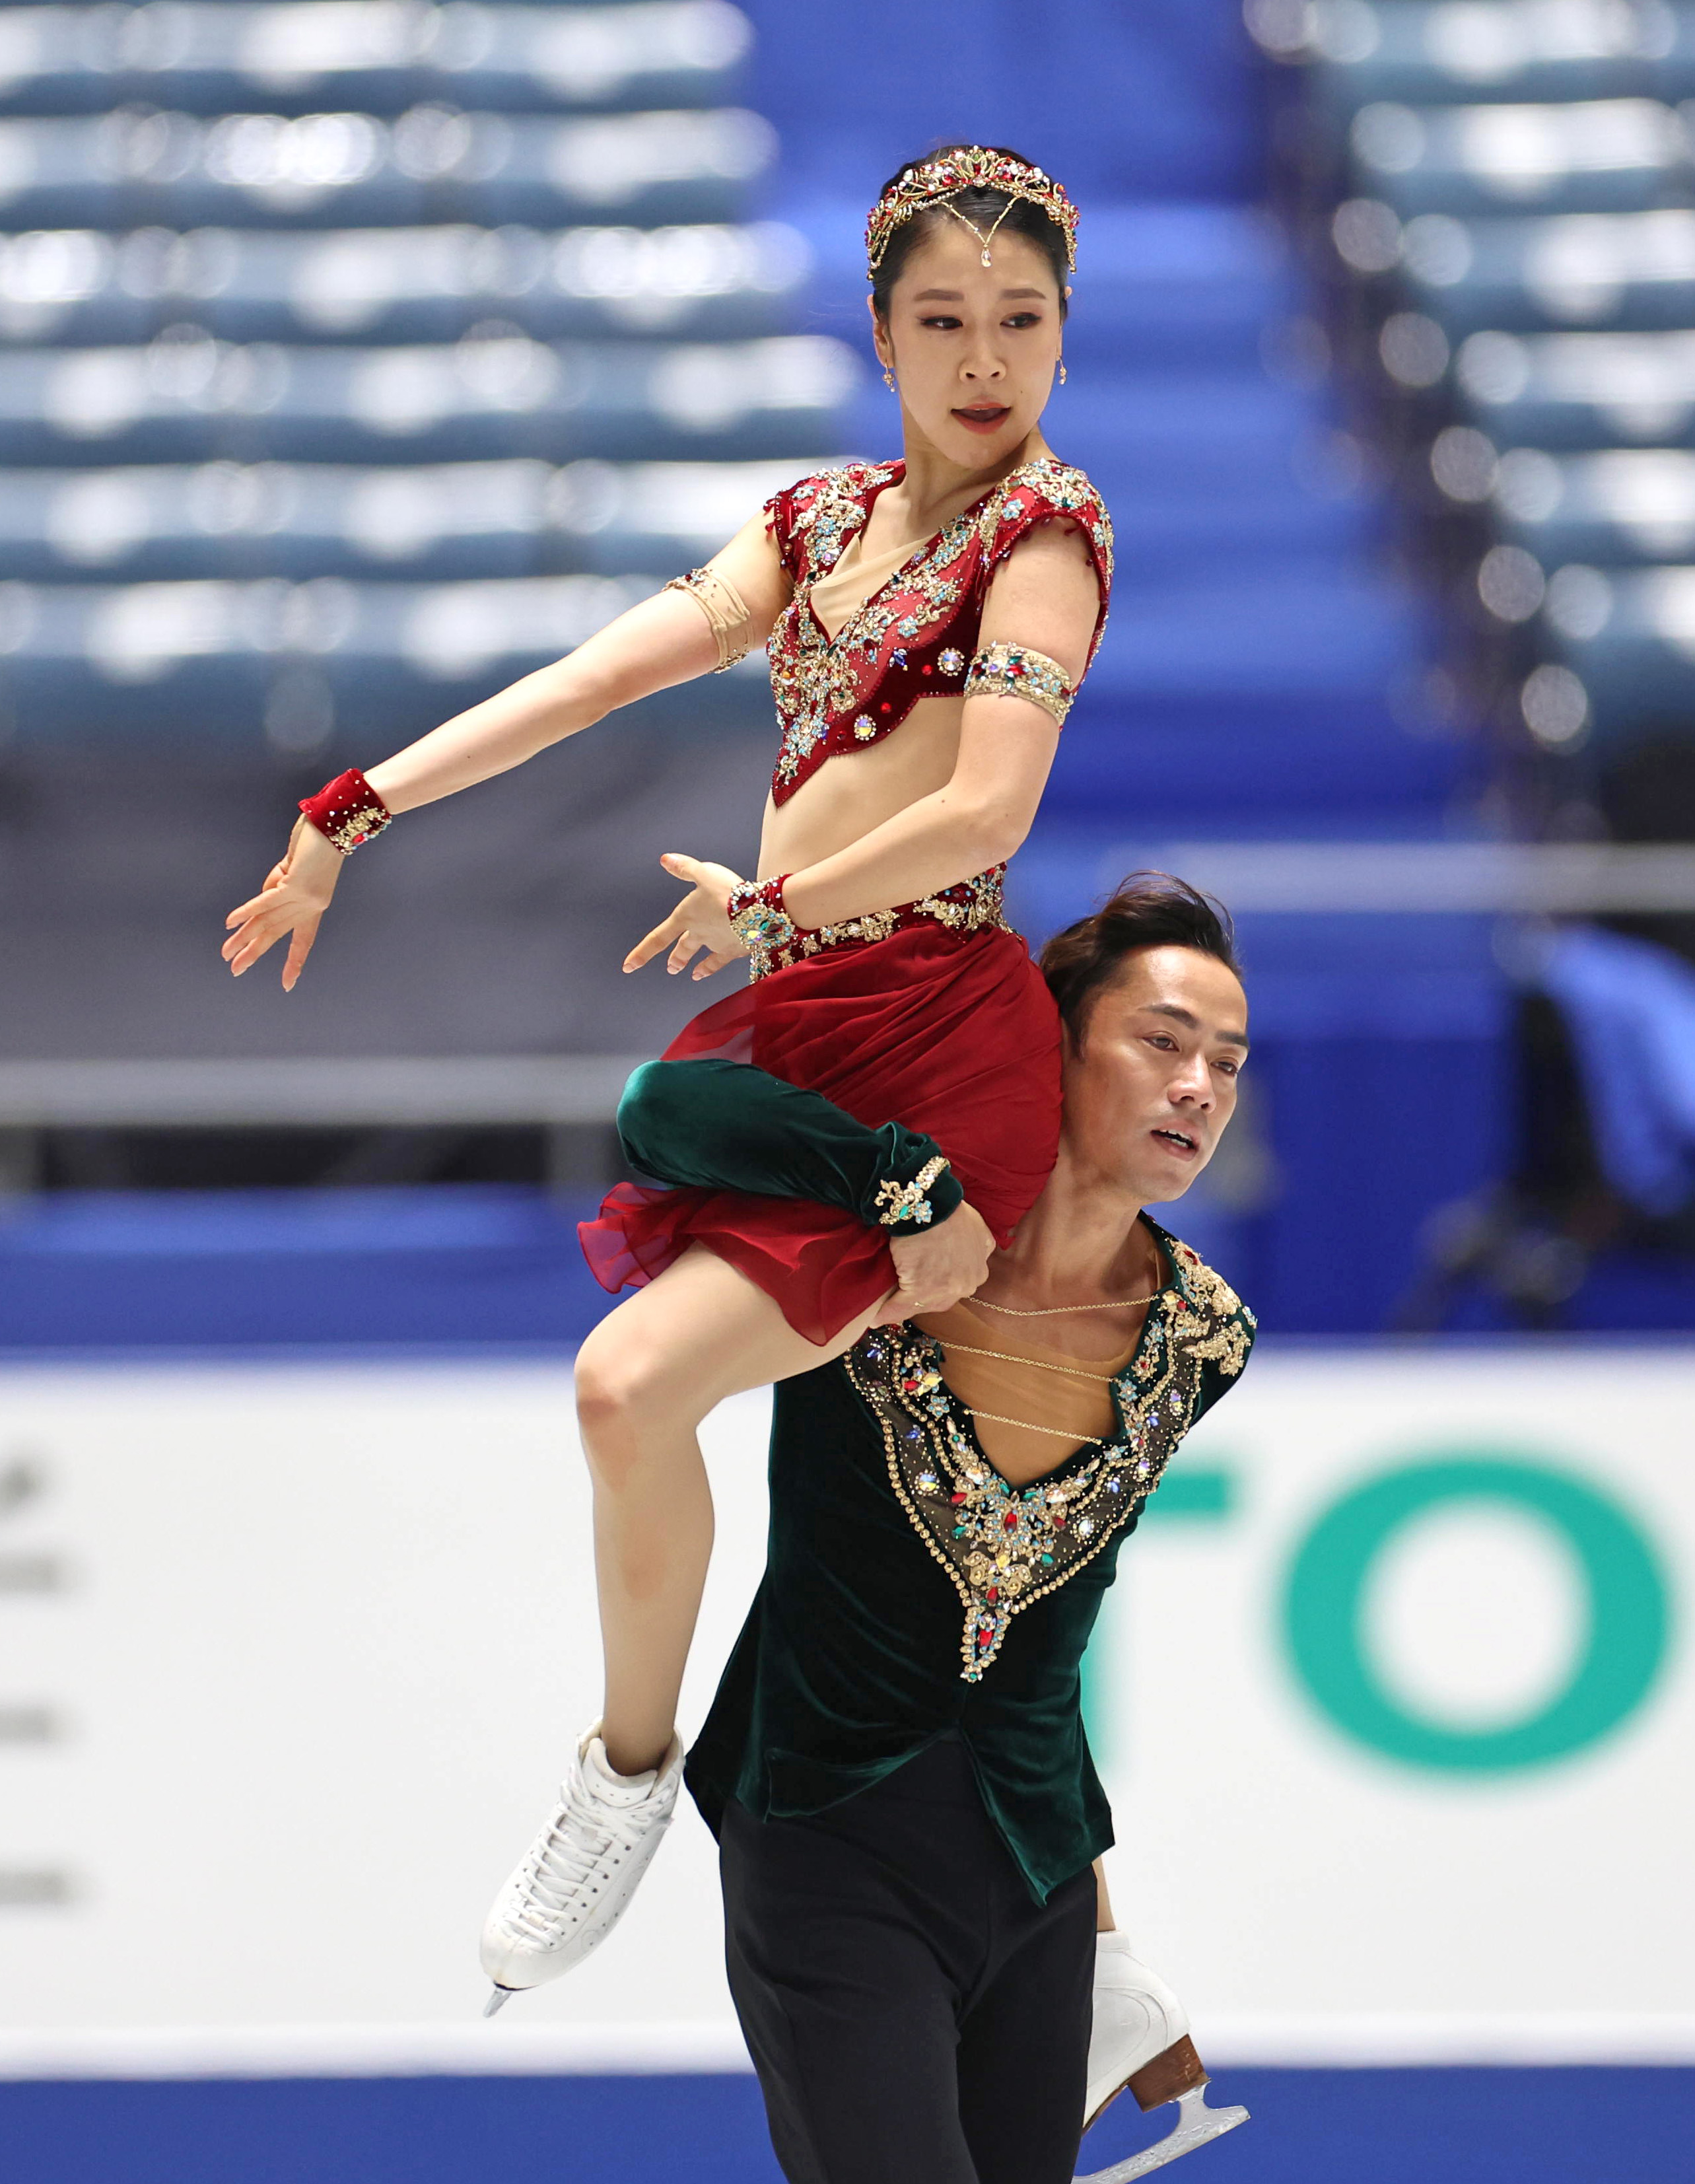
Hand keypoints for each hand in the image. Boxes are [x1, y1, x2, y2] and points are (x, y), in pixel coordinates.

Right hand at [221, 817, 343, 988]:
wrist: (334, 822)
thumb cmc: (316, 841)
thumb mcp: (293, 868)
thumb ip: (277, 886)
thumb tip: (260, 904)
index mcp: (315, 906)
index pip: (303, 940)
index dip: (294, 961)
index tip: (288, 984)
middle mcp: (311, 906)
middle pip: (276, 934)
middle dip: (254, 953)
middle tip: (236, 970)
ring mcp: (303, 897)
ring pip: (267, 922)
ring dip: (244, 938)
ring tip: (227, 954)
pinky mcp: (294, 885)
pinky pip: (265, 902)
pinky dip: (246, 912)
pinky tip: (230, 924)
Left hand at [623, 853, 747, 980]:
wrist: (757, 912)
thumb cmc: (728, 891)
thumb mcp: (704, 873)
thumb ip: (685, 868)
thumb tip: (665, 860)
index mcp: (686, 917)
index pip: (658, 938)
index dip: (642, 952)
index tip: (628, 967)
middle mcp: (698, 934)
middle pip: (682, 947)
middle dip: (675, 958)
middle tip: (670, 968)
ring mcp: (716, 944)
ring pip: (700, 956)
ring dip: (692, 963)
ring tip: (690, 974)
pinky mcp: (734, 950)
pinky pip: (719, 962)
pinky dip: (711, 967)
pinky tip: (706, 972)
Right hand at [878, 1199, 995, 1321]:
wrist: (930, 1206)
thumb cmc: (950, 1211)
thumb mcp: (977, 1228)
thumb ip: (981, 1244)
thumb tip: (982, 1248)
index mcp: (979, 1270)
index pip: (958, 1286)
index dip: (940, 1283)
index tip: (926, 1279)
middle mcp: (967, 1284)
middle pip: (942, 1298)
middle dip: (927, 1296)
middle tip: (908, 1290)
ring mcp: (945, 1289)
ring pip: (923, 1304)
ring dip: (906, 1306)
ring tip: (889, 1307)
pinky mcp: (921, 1290)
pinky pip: (901, 1307)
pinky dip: (888, 1312)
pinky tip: (876, 1318)